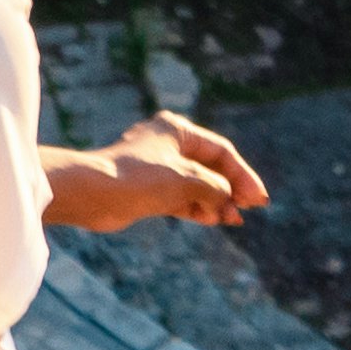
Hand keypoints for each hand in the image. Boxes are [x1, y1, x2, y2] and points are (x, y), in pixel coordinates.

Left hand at [47, 111, 267, 230]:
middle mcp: (168, 145)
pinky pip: (181, 198)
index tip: (257, 198)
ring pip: (196, 185)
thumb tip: (231, 200)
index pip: (220, 151)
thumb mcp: (186, 179)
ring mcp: (158, 168)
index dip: (242, 174)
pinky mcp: (148, 190)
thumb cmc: (138, 178)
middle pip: (209, 167)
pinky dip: (197, 208)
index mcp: (176, 129)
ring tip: (233, 219)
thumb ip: (214, 187)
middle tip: (249, 208)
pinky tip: (213, 220)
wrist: (93, 195)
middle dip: (229, 189)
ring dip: (215, 201)